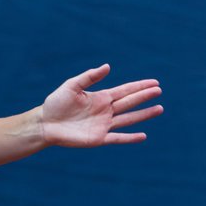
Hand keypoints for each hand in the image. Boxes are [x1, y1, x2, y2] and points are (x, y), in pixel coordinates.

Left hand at [40, 64, 162, 146]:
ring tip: (159, 109)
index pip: (124, 91)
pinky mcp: (98, 138)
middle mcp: (105, 111)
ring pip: (128, 119)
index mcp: (100, 97)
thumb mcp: (71, 86)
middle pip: (129, 102)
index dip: (139, 86)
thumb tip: (108, 66)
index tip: (154, 82)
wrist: (45, 124)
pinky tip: (143, 136)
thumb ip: (89, 77)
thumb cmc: (56, 103)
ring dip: (144, 115)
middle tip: (159, 90)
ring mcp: (103, 125)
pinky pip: (118, 138)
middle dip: (144, 96)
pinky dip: (130, 138)